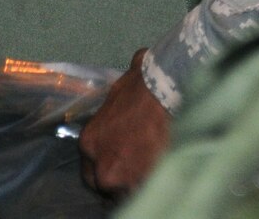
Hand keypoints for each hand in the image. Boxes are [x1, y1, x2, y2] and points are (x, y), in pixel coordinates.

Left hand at [78, 49, 172, 196]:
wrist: (168, 92)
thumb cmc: (148, 82)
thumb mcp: (127, 81)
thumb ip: (122, 91)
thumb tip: (137, 65)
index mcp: (90, 141)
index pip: (91, 168)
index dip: (108, 165)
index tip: (122, 164)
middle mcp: (100, 165)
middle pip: (106, 184)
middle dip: (119, 179)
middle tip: (137, 171)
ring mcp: (121, 179)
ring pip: (126, 192)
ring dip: (137, 185)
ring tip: (153, 174)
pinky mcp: (142, 185)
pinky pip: (146, 193)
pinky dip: (154, 186)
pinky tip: (164, 176)